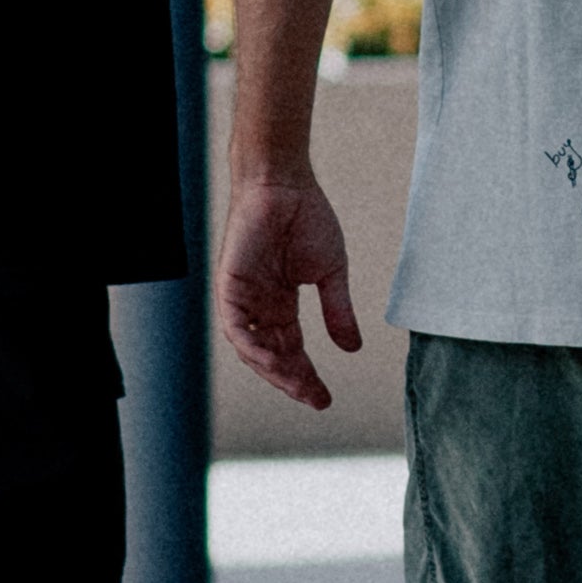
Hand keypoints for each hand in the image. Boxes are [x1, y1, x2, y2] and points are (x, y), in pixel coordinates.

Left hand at [218, 164, 360, 409]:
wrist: (284, 184)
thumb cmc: (305, 217)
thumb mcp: (330, 273)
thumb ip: (337, 311)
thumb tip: (352, 348)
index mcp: (281, 302)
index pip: (292, 349)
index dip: (307, 375)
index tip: (325, 398)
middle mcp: (260, 305)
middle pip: (273, 355)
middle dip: (293, 379)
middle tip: (315, 398)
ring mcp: (242, 297)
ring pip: (252, 348)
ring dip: (273, 370)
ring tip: (298, 385)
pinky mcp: (229, 286)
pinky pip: (236, 327)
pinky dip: (252, 347)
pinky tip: (272, 362)